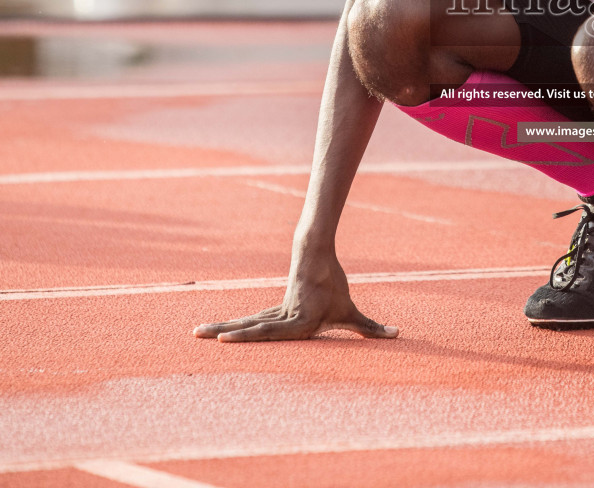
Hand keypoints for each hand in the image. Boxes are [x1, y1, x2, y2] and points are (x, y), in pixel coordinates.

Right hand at [192, 257, 397, 342]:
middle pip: (250, 326)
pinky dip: (230, 326)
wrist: (316, 256)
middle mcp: (282, 318)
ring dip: (220, 326)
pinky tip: (213, 330)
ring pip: (244, 321)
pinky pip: (248, 320)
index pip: (270, 332)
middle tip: (201, 335)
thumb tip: (398, 335)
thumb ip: (371, 328)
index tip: (226, 337)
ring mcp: (273, 312)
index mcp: (298, 322)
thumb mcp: (352, 312)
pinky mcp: (270, 310)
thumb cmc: (335, 288)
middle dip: (225, 332)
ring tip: (195, 332)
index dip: (248, 335)